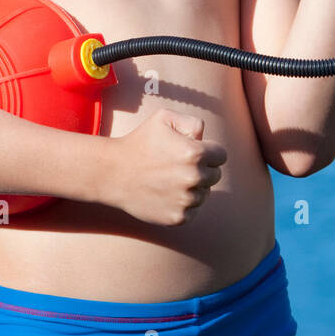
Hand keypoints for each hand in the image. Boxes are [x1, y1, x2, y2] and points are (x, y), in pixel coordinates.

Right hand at [105, 109, 226, 226]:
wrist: (113, 173)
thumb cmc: (140, 142)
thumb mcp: (164, 118)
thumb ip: (193, 122)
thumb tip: (205, 138)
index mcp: (195, 152)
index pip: (221, 156)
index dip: (208, 151)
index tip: (193, 151)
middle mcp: (193, 178)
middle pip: (215, 175)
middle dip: (202, 169)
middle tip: (178, 165)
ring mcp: (186, 200)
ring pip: (204, 193)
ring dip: (193, 187)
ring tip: (169, 179)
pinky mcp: (178, 217)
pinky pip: (193, 210)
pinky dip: (184, 204)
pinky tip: (166, 193)